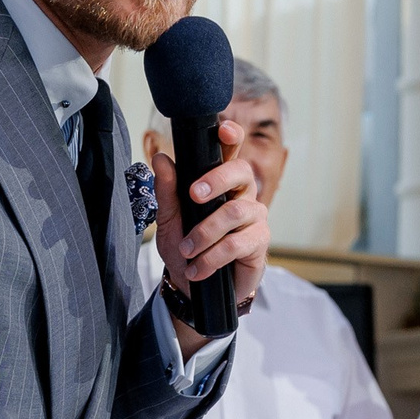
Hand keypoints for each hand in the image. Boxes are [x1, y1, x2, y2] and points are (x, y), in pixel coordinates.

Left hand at [149, 118, 267, 321]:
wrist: (193, 289)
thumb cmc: (186, 248)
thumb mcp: (169, 220)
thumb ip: (167, 190)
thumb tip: (161, 159)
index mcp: (220, 182)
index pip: (231, 152)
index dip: (232, 136)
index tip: (224, 129)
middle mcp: (241, 194)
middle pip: (240, 171)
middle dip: (215, 180)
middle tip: (193, 196)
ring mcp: (254, 217)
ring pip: (234, 212)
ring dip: (205, 233)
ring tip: (187, 250)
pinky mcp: (259, 242)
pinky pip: (236, 243)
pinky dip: (212, 257)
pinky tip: (198, 269)